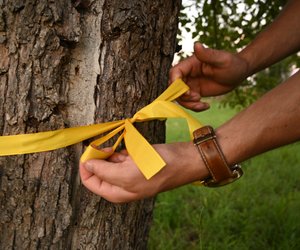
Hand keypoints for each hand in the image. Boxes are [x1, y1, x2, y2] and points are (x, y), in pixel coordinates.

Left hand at [79, 142, 208, 202]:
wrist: (183, 160)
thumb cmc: (156, 169)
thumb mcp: (127, 174)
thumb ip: (104, 171)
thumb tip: (87, 165)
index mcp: (116, 193)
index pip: (90, 181)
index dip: (87, 166)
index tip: (90, 150)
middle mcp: (120, 184)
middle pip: (98, 170)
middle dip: (99, 157)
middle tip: (107, 146)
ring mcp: (129, 173)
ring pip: (109, 161)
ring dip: (111, 152)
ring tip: (122, 150)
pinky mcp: (136, 162)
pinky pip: (121, 155)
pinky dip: (121, 150)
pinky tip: (130, 150)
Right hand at [169, 42, 248, 110]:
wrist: (239, 73)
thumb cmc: (232, 63)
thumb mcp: (221, 59)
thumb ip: (208, 54)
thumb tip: (196, 45)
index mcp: (190, 64)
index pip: (174, 73)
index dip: (175, 84)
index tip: (187, 92)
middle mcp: (188, 74)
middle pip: (174, 87)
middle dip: (182, 96)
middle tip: (197, 98)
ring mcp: (191, 84)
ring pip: (181, 97)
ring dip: (189, 104)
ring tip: (202, 104)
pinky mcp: (196, 92)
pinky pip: (189, 102)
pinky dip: (195, 107)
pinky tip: (206, 106)